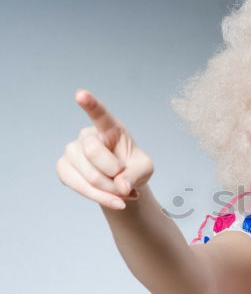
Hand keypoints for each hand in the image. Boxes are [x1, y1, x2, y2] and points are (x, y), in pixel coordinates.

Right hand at [55, 89, 153, 209]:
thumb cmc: (133, 168)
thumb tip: (121, 186)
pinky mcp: (63, 167)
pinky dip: (99, 197)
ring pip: (88, 175)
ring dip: (109, 191)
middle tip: (127, 185)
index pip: (100, 114)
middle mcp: (87, 135)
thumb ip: (136, 175)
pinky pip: (78, 186)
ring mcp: (72, 150)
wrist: (120, 183)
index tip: (81, 94)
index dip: (90, 104)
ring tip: (122, 194)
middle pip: (93, 152)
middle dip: (114, 176)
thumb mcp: (144, 170)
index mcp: (110, 128)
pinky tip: (112, 199)